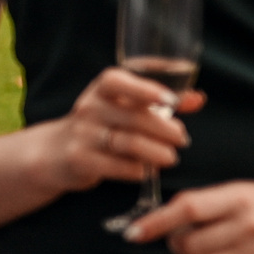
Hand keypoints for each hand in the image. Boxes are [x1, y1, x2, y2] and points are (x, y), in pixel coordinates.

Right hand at [41, 67, 203, 193]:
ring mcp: (82, 135)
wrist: (55, 152)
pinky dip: (137, 170)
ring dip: (157, 153)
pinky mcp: (79, 160)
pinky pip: (117, 166)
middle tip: (182, 139)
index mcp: (101, 90)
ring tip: (170, 158)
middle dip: (165, 129)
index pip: (117, 81)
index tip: (170, 100)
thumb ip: (162, 102)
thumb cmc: (101, 125)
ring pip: (128, 143)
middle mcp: (88, 109)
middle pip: (133, 117)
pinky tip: (145, 171)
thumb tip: (198, 99)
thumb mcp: (124, 107)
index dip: (145, 89)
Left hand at [125, 179, 253, 253]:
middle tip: (186, 237)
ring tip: (203, 250)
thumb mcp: (230, 191)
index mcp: (237, 199)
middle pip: (187, 245)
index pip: (189, 209)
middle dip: (176, 244)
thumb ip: (196, 203)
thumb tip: (152, 222)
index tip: (132, 234)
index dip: (156, 223)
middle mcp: (248, 226)